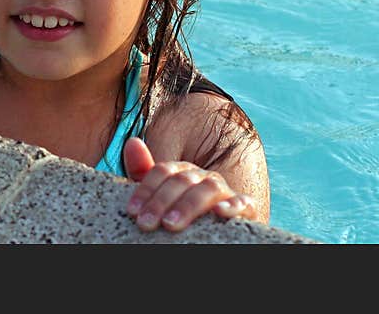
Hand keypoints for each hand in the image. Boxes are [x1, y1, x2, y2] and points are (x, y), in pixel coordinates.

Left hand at [123, 137, 255, 231]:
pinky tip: (219, 212)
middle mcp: (204, 176)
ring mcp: (225, 191)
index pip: (163, 170)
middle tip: (146, 223)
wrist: (210, 237)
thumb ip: (143, 173)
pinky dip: (233, 205)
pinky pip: (243, 202)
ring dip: (188, 205)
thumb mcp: (158, 197)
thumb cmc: (179, 216)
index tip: (133, 211)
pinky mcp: (245, 208)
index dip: (146, 189)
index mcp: (182, 172)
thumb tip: (133, 141)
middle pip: (182, 180)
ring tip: (170, 223)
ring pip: (209, 188)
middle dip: (161, 201)